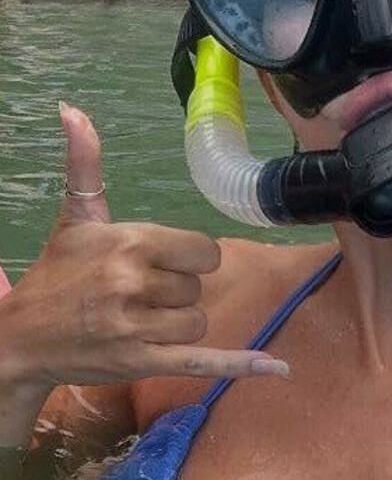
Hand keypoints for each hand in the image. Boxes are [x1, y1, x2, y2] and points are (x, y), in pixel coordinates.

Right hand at [2, 104, 288, 392]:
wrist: (20, 336)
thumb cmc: (55, 274)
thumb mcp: (74, 218)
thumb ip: (84, 165)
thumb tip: (72, 110)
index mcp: (130, 242)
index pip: (204, 250)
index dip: (191, 259)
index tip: (164, 263)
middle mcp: (135, 282)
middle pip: (198, 287)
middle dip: (176, 292)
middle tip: (137, 294)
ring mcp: (137, 326)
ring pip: (197, 322)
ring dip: (177, 324)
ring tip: (138, 320)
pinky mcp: (140, 362)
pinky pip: (203, 361)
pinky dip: (240, 364)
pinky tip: (279, 369)